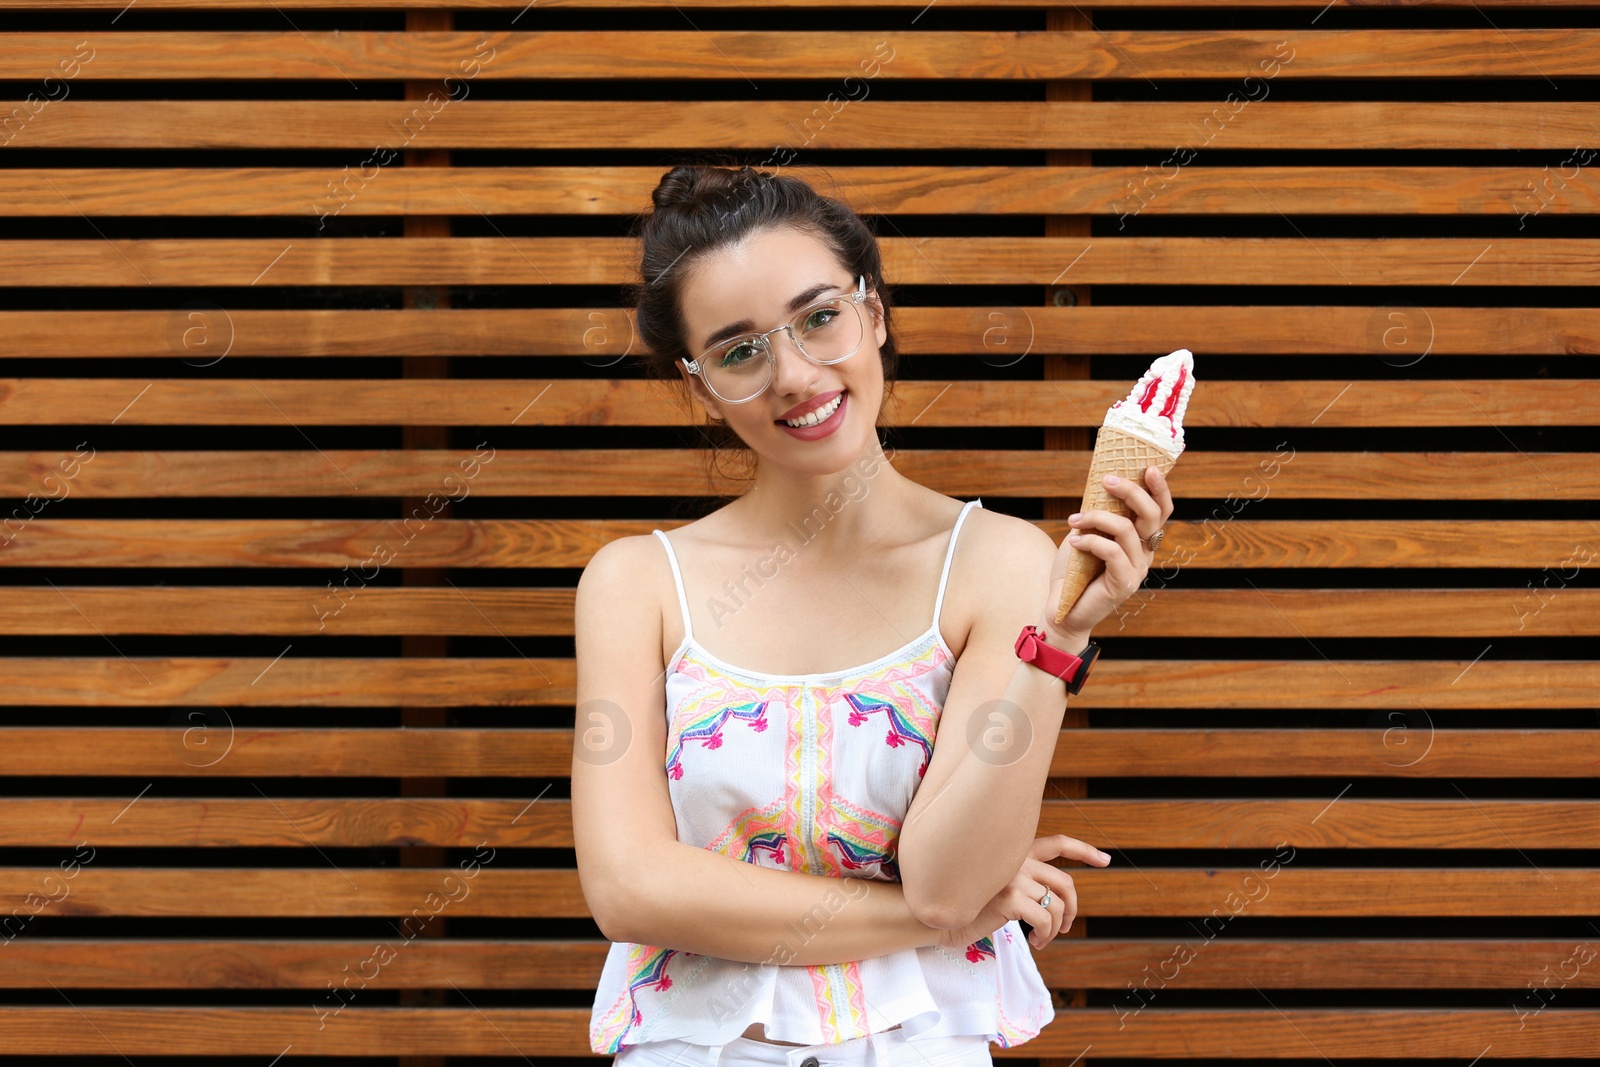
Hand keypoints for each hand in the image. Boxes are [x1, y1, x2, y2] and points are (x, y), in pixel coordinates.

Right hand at [935, 834, 1110, 953]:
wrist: (934, 915)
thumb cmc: (965, 906)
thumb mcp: (996, 888)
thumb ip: (1021, 883)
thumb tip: (1055, 902)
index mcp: (1014, 853)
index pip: (1057, 844)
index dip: (1084, 851)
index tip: (1105, 860)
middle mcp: (1015, 858)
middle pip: (1065, 882)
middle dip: (1073, 908)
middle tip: (1066, 926)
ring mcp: (1011, 875)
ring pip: (1057, 905)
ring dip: (1055, 929)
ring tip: (1041, 939)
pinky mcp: (1008, 896)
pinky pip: (1045, 920)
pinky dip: (1046, 935)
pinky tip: (1035, 942)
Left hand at [1046, 465, 1174, 638]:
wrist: (1062, 608)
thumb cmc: (1074, 570)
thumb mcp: (1087, 533)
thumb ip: (1100, 514)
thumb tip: (1101, 483)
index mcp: (1141, 540)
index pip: (1161, 510)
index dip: (1160, 488)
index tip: (1147, 467)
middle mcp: (1145, 554)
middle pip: (1152, 514)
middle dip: (1131, 491)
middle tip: (1107, 480)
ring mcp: (1137, 570)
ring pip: (1126, 529)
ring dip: (1096, 517)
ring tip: (1074, 520)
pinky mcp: (1123, 583)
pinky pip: (1112, 551)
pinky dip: (1091, 540)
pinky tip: (1075, 541)